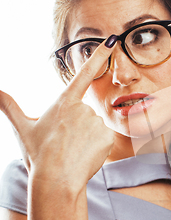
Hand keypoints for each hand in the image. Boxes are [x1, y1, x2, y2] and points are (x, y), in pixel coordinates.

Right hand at [0, 35, 118, 188]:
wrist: (56, 179)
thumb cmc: (39, 154)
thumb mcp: (23, 128)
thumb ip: (9, 106)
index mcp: (64, 103)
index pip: (83, 74)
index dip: (98, 56)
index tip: (111, 40)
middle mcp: (82, 109)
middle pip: (86, 115)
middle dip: (78, 129)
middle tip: (66, 144)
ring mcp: (96, 122)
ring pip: (95, 128)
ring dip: (87, 138)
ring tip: (75, 151)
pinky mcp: (107, 136)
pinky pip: (105, 139)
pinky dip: (98, 147)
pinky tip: (86, 155)